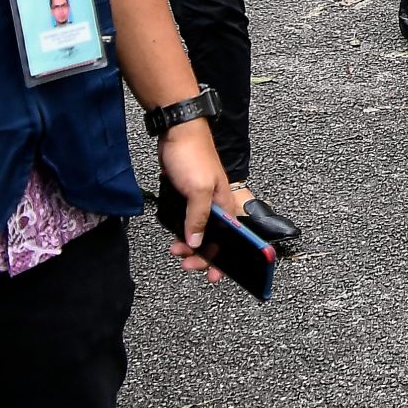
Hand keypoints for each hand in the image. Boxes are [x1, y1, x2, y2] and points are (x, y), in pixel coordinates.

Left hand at [156, 118, 239, 280]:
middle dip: (202, 255)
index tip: (214, 276)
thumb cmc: (192, 156)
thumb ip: (198, 218)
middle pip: (216, 238)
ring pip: (201, 230)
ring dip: (190, 244)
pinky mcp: (188, 195)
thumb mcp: (197, 190)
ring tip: (175, 250)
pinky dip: (183, 231)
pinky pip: (189, 220)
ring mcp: (203, 199)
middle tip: (185, 262)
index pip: (233, 239)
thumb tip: (197, 243)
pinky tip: (174, 235)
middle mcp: (218, 204)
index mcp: (227, 203)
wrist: (177, 131)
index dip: (225, 259)